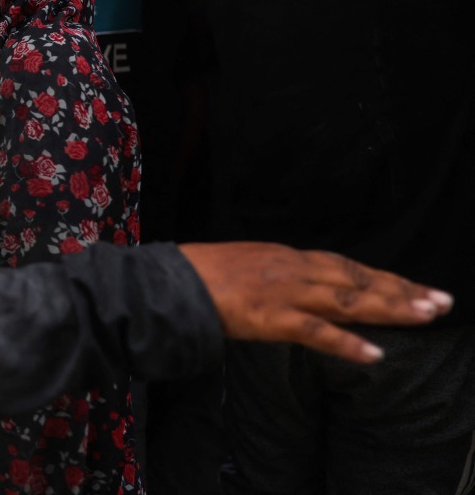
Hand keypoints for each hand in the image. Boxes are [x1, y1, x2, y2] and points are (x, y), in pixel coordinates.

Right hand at [179, 242, 452, 363]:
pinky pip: (316, 332)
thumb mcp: (246, 266)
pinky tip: (375, 354)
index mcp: (286, 256)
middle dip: (402, 290)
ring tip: (427, 315)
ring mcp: (284, 292)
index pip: (345, 266)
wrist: (168, 282)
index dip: (383, 277)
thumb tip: (300, 291)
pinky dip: (347, 343)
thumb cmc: (198, 276)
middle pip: (357, 278)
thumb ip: (276, 276)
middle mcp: (292, 269)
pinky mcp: (270, 317)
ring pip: (347, 299)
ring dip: (390, 307)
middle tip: (442, 301)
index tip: (416, 286)